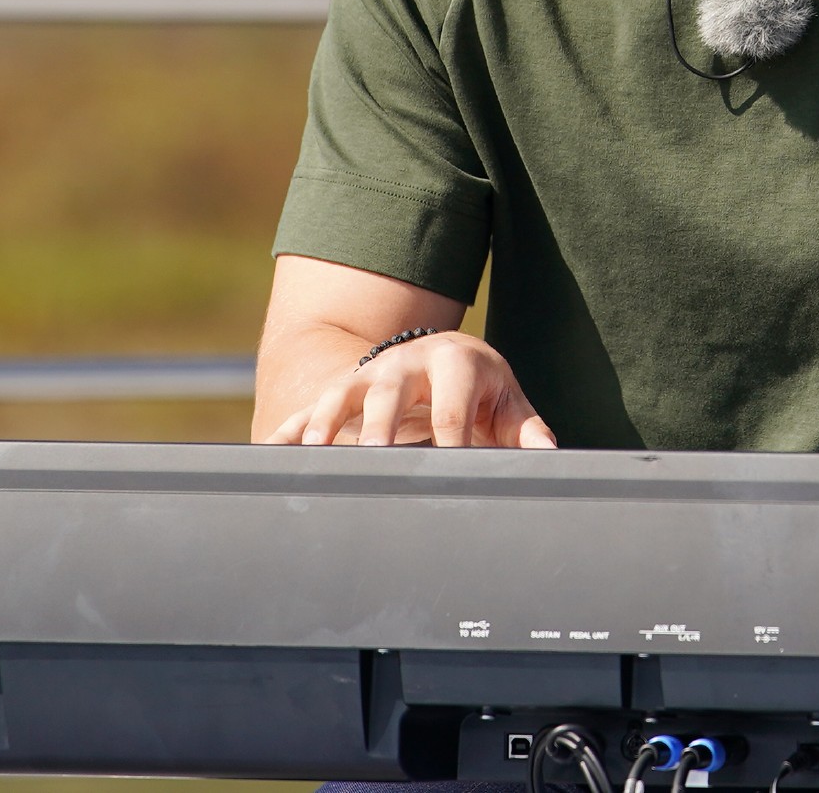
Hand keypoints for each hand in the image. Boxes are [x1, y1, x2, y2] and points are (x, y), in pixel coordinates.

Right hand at [263, 330, 556, 448]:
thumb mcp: (506, 403)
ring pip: (342, 394)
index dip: (451, 436)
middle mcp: (406, 363)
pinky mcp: (341, 390)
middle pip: (390, 390)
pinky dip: (289, 432)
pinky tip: (269, 454)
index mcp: (454, 364)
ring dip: (327, 422)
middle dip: (382, 423)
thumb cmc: (481, 389)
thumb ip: (526, 432)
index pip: (452, 405)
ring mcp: (369, 375)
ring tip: (317, 454)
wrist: (444, 353)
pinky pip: (308, 410)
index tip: (449, 465)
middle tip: (377, 456)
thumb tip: (549, 457)